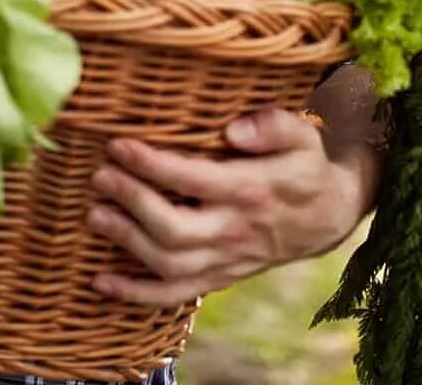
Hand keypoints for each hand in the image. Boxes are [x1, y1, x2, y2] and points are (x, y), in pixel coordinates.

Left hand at [86, 109, 378, 306]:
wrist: (327, 217)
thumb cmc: (303, 165)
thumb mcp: (302, 135)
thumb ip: (272, 125)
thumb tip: (234, 129)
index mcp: (252, 191)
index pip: (194, 180)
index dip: (152, 165)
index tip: (118, 145)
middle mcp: (236, 231)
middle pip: (175, 229)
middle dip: (132, 203)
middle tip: (101, 176)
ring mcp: (226, 260)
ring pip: (170, 265)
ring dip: (127, 242)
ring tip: (94, 214)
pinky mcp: (219, 277)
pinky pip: (175, 295)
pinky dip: (136, 294)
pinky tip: (100, 281)